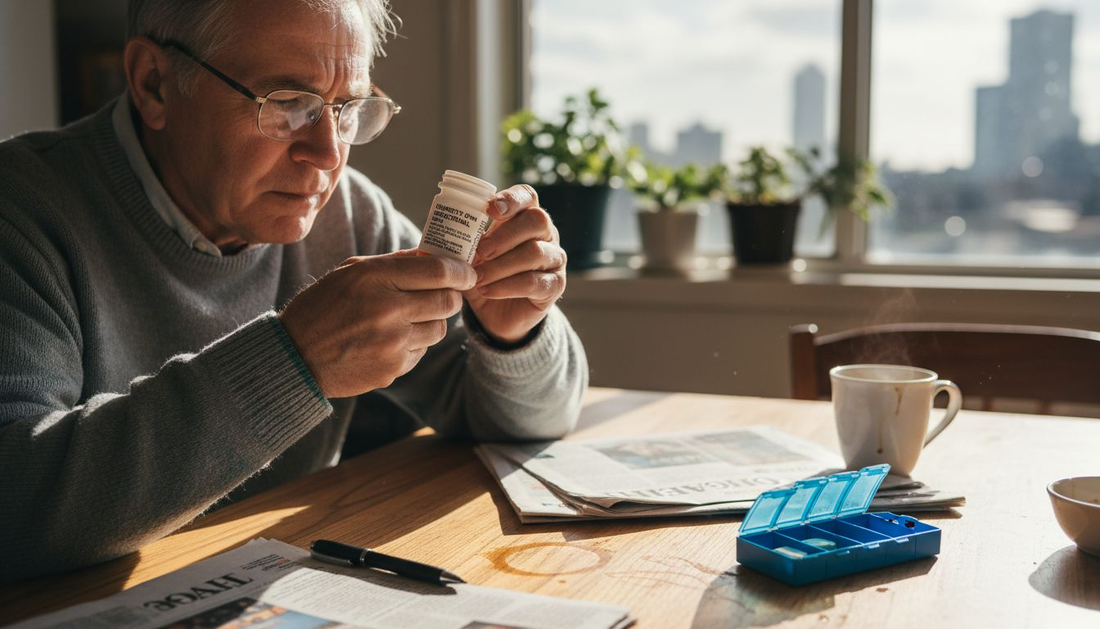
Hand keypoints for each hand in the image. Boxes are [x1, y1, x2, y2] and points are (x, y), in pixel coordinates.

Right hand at [278, 250, 475, 397]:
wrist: (295, 356)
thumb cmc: (323, 307)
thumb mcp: (351, 272)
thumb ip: (394, 263)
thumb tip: (432, 254)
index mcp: (374, 278)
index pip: (437, 271)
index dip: (460, 271)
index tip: (468, 272)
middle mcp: (387, 310)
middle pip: (447, 301)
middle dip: (452, 296)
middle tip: (448, 293)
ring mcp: (392, 342)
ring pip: (439, 328)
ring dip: (434, 321)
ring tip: (413, 317)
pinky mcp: (393, 368)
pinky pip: (422, 351)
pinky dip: (415, 343)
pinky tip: (392, 339)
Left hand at [466, 184, 566, 343]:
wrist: (497, 315)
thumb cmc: (484, 275)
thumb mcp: (469, 257)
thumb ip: (458, 244)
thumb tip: (430, 239)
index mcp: (524, 218)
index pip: (527, 196)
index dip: (512, 199)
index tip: (491, 210)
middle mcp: (545, 234)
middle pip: (537, 221)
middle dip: (505, 235)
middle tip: (479, 251)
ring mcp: (554, 259)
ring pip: (535, 253)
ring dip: (501, 265)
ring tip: (477, 278)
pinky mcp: (555, 286)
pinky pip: (536, 282)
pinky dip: (507, 287)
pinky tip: (487, 291)